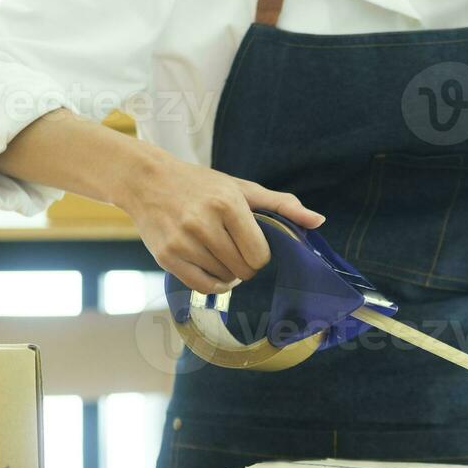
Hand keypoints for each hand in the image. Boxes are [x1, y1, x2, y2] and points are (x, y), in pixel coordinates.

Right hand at [116, 150, 323, 293]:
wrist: (147, 180)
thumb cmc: (202, 185)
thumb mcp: (242, 188)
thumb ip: (283, 205)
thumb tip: (320, 221)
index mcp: (227, 204)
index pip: (260, 255)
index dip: (262, 257)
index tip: (253, 247)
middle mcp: (202, 223)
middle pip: (243, 270)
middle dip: (245, 266)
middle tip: (235, 250)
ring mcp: (182, 241)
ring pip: (223, 280)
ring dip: (228, 273)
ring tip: (218, 252)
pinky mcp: (166, 257)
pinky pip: (202, 287)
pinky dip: (213, 284)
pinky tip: (211, 267)